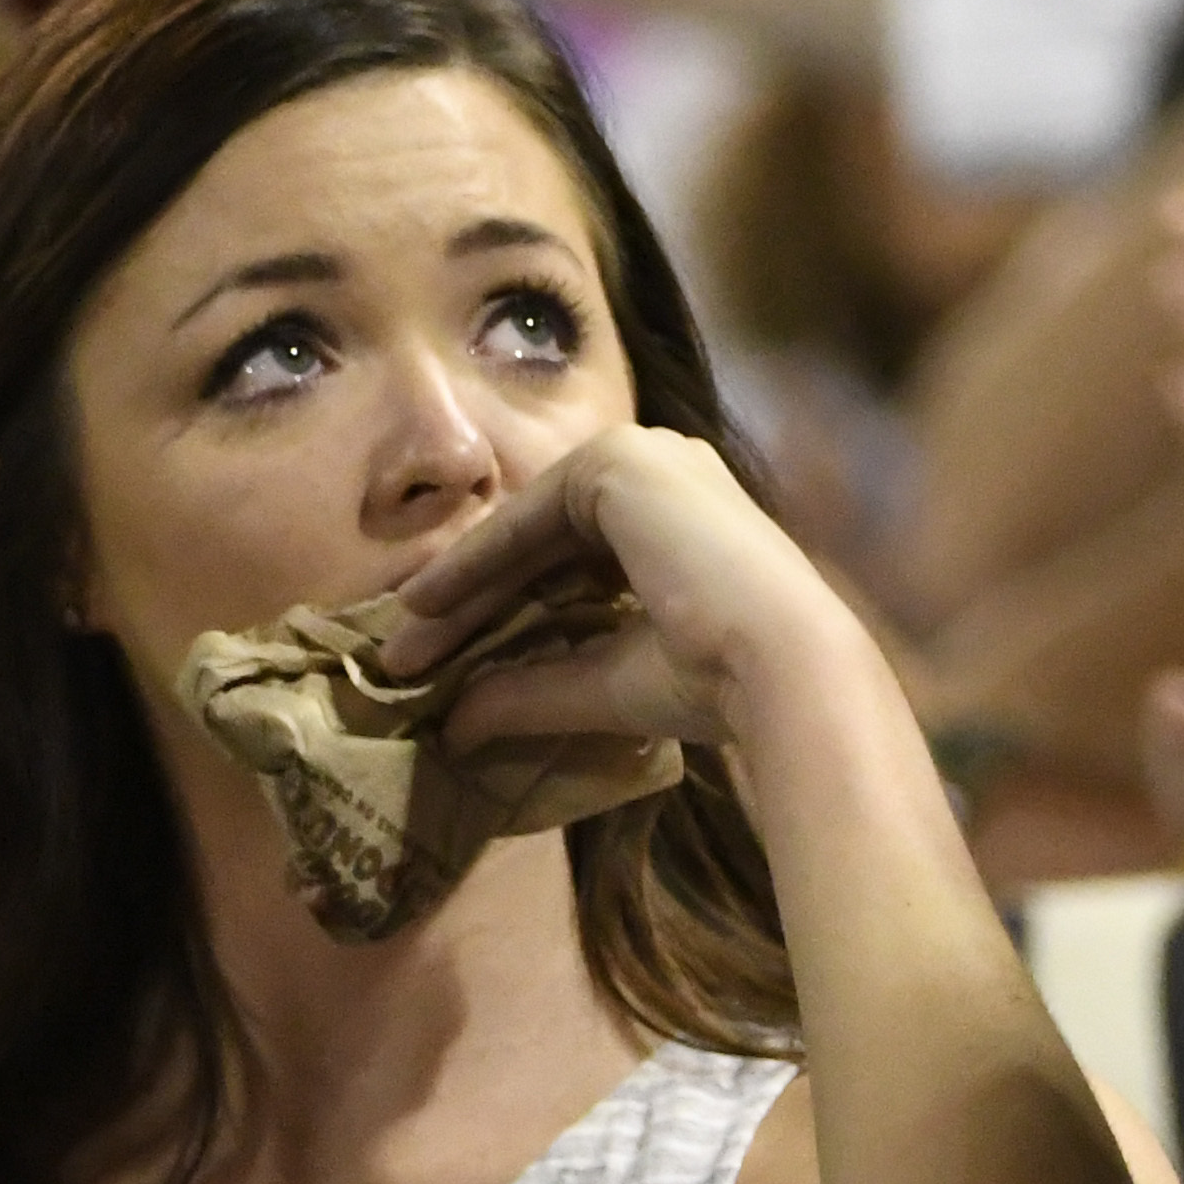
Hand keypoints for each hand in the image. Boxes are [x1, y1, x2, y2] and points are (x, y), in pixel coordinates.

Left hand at [381, 425, 860, 750]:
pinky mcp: (619, 461)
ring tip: (404, 641)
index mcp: (675, 519)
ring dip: (461, 587)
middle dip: (468, 601)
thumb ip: (531, 691)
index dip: (497, 609)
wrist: (779, 664)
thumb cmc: (714, 680)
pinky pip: (526, 517)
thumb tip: (453, 727)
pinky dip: (475, 561)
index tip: (441, 663)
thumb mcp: (604, 684)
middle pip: (536, 542)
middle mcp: (663, 471)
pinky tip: (427, 603)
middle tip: (406, 655)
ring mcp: (643, 456)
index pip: (564, 560)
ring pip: (525, 531)